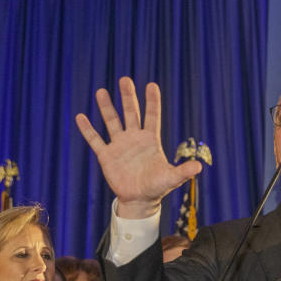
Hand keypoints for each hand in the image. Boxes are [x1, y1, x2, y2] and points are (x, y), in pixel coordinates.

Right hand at [75, 77, 201, 218]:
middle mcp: (134, 138)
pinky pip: (95, 140)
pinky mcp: (106, 156)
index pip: (152, 116)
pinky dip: (87, 129)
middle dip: (128, 97)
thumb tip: (199, 166)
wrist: (139, 200)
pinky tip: (81, 117)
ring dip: (106, 107)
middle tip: (125, 80)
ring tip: (101, 91)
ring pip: (112, 122)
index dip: (152, 101)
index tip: (151, 85)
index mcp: (150, 140)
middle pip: (131, 113)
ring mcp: (119, 145)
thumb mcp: (171, 178)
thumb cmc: (157, 187)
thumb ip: (183, 171)